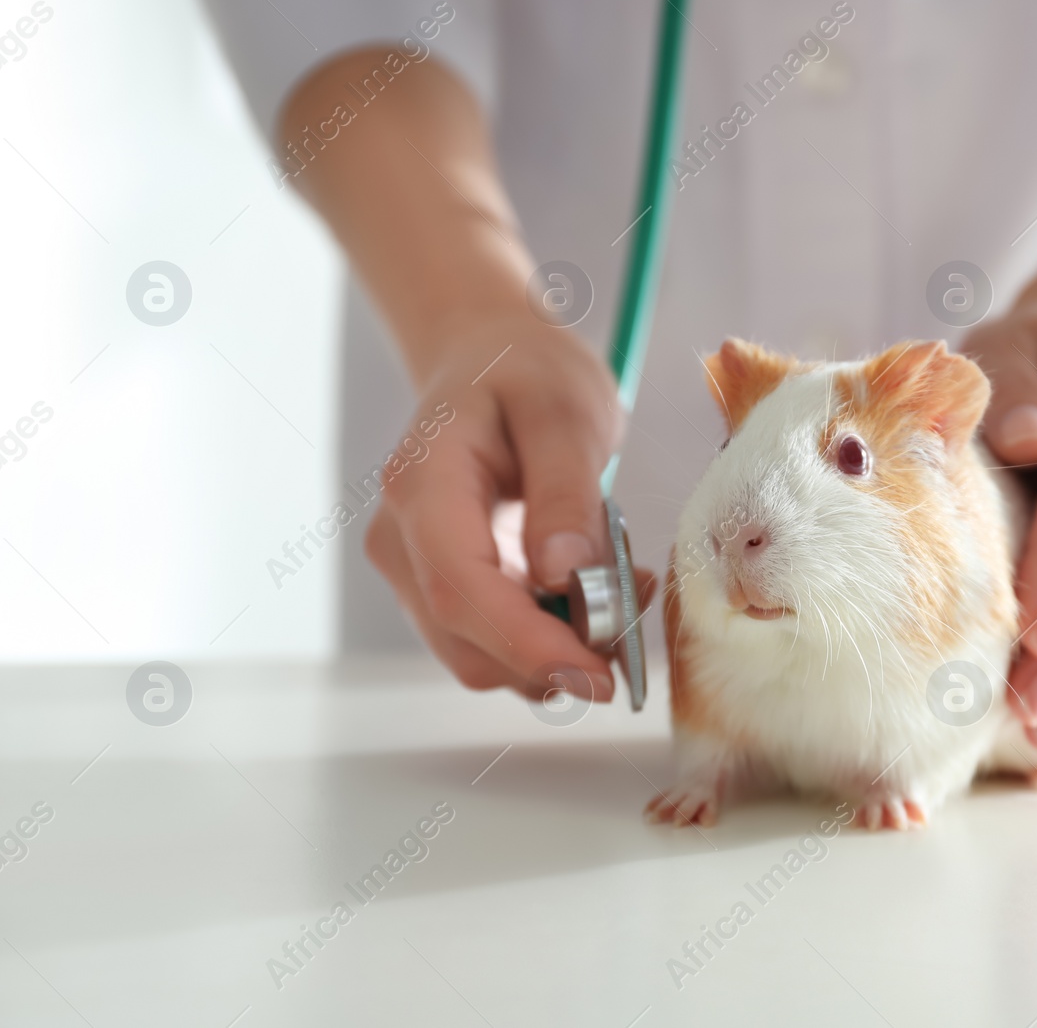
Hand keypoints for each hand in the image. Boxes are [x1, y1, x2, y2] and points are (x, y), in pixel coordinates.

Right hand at [364, 314, 637, 698]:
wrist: (488, 359)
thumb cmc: (527, 372)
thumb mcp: (566, 410)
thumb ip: (567, 489)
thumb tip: (564, 574)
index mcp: (422, 484)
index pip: (459, 588)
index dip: (527, 644)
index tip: (599, 676)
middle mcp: (401, 538)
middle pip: (465, 640)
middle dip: (554, 657)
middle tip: (635, 617)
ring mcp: (413, 570)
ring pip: (479, 656)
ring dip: (557, 651)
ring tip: (622, 590)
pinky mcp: (441, 589)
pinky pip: (492, 642)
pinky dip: (549, 640)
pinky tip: (594, 595)